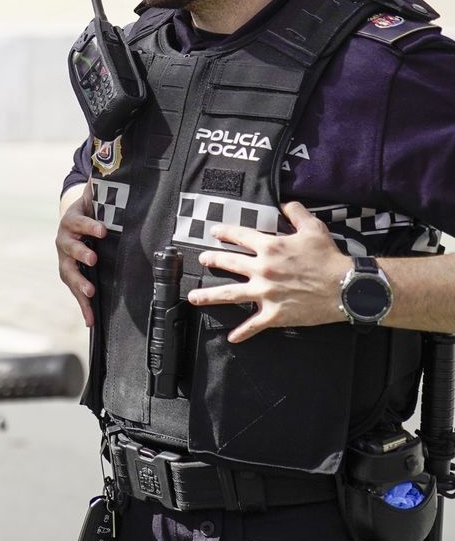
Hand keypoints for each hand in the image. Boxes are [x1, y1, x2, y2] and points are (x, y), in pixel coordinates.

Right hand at [56, 184, 104, 326]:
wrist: (71, 222)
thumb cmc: (88, 210)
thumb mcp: (93, 196)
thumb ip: (99, 184)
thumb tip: (107, 160)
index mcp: (71, 221)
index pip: (77, 222)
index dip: (88, 225)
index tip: (102, 229)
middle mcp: (64, 241)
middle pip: (68, 249)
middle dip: (80, 255)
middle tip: (93, 260)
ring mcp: (65, 260)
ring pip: (68, 273)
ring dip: (79, 285)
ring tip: (91, 294)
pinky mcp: (70, 275)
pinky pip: (75, 291)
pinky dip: (82, 306)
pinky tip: (91, 320)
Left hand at [187, 201, 350, 342]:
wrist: (346, 287)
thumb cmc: (329, 257)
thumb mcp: (314, 228)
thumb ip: (296, 213)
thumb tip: (286, 203)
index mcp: (270, 247)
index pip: (239, 236)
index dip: (225, 233)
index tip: (215, 233)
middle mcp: (262, 269)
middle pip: (228, 263)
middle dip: (212, 260)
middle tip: (202, 260)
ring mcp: (265, 293)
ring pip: (230, 294)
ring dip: (209, 296)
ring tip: (194, 297)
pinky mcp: (274, 314)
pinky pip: (254, 325)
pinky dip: (242, 333)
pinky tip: (231, 337)